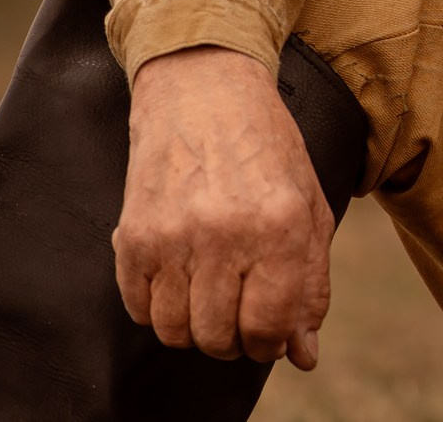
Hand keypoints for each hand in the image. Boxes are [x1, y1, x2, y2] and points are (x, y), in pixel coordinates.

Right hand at [114, 45, 334, 367]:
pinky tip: (179, 277)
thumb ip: (310, 284)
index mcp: (279, 225)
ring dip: (195, 328)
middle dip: (233, 340)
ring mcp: (172, 236)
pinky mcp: (132, 236)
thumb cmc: (265, 147)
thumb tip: (304, 354)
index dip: (270, 343)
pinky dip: (159, 308)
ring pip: (175, 332)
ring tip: (210, 294)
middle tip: (239, 313)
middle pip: (218, 338)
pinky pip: (139, 309)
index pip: (268, 328)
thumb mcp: (308, 206)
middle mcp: (224, 234)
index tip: (269, 333)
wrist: (203, 90)